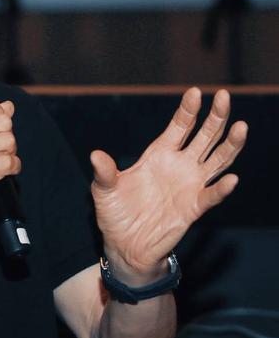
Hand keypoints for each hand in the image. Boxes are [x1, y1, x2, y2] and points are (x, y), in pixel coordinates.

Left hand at [90, 88, 247, 276]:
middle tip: (223, 96)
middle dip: (216, 116)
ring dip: (230, 145)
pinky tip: (231, 179)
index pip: (179, 126)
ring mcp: (190, 185)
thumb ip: (104, 173)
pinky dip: (222, 189)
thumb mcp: (104, 191)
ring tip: (241, 127)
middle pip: (205, 136)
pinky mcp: (193, 208)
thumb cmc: (116, 213)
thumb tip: (95, 156)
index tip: (194, 92)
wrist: (124, 245)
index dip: (188, 110)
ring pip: (218, 160)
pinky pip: (211, 195)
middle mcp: (180, 165)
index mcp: (160, 154)